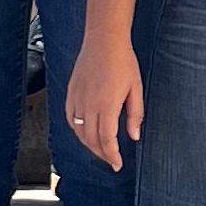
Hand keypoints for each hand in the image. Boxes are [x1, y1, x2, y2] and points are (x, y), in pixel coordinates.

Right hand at [64, 36, 142, 171]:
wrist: (104, 40)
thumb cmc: (123, 62)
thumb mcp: (136, 89)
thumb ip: (134, 115)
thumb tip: (134, 137)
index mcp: (106, 105)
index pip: (106, 140)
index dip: (111, 156)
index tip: (117, 165)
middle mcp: (89, 105)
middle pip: (91, 140)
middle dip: (102, 154)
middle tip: (112, 160)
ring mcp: (77, 99)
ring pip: (79, 132)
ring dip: (89, 144)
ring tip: (100, 150)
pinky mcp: (71, 93)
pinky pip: (70, 119)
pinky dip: (77, 130)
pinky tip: (85, 133)